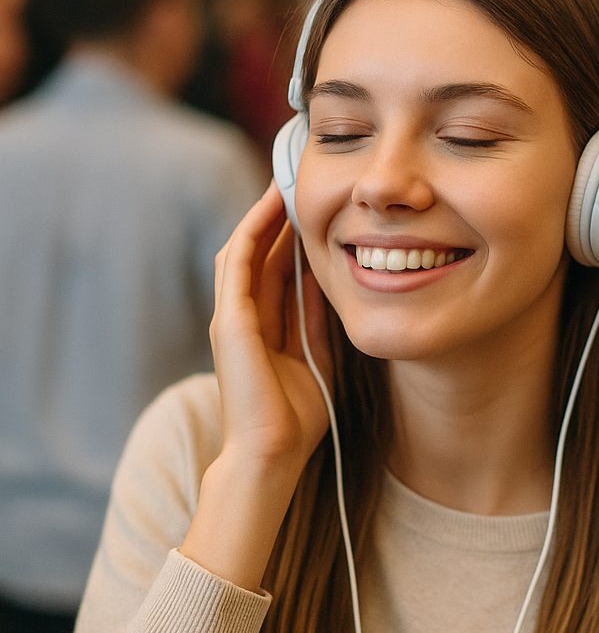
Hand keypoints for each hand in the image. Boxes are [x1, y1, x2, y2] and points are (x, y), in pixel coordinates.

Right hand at [208, 181, 334, 473]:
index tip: (318, 207)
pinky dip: (252, 232)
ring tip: (286, 180)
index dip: (294, 237)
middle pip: (261, 253)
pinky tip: (270, 207)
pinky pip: (238, 264)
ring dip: (265, 215)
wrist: (272, 453)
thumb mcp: (319, 355)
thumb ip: (319, 320)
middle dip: (280, 218)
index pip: (277, 269)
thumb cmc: (298, 417)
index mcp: (265, 327)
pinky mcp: (230, 320)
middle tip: (301, 179)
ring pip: (246, 250)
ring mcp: (233, 316)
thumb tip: (336, 281)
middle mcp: (244, 317)